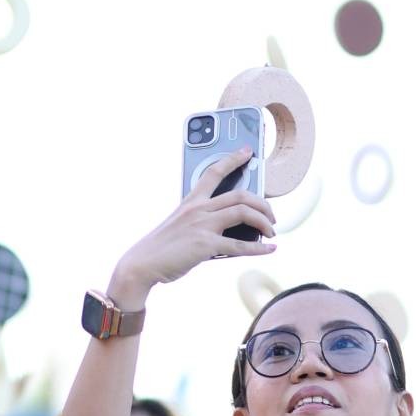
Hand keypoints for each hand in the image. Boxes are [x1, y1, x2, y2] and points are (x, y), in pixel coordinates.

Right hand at [112, 167, 276, 304]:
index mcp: (191, 201)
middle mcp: (198, 209)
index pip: (213, 172)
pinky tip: (270, 250)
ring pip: (243, 212)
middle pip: (240, 194)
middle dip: (262, 203)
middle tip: (272, 215)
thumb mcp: (180, 226)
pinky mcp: (206, 245)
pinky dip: (259, 248)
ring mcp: (202, 225)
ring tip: (272, 231)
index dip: (233, 159)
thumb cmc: (161, 248)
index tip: (247, 152)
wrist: (143, 263)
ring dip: (264, 221)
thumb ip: (201, 222)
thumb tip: (227, 231)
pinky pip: (240, 245)